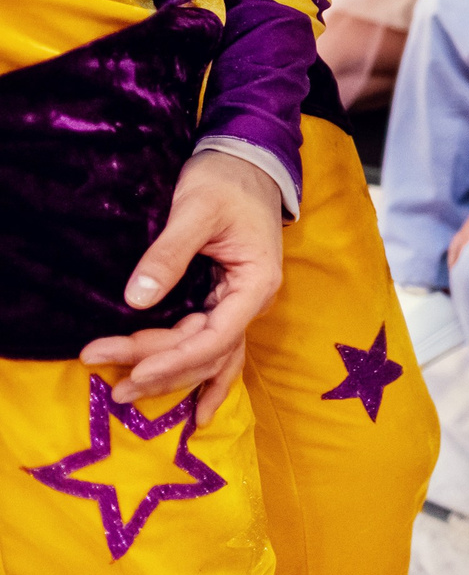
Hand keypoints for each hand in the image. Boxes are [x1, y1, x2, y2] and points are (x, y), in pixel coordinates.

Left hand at [78, 153, 283, 425]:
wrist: (249, 162)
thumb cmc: (227, 182)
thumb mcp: (197, 210)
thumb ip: (169, 254)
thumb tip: (135, 299)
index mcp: (255, 283)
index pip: (216, 336)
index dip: (175, 358)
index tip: (133, 371)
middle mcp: (252, 302)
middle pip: (205, 351)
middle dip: (158, 368)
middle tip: (108, 383)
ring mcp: (239, 304)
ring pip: (207, 354)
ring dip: (171, 377)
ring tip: (126, 396)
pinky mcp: (224, 301)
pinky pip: (213, 347)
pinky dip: (201, 376)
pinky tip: (197, 411)